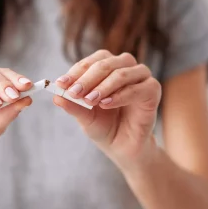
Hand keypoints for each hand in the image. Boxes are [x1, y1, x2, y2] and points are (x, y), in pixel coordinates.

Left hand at [54, 50, 161, 168]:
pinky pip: (137, 88)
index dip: (75, 72)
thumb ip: (72, 105)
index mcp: (107, 67)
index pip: (90, 62)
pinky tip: (106, 104)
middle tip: (74, 92)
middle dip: (87, 78)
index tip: (60, 84)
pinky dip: (120, 95)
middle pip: (105, 64)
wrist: (123, 146)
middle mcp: (124, 67)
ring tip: (90, 100)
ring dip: (103, 86)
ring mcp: (140, 77)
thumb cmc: (104, 126)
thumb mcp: (84, 116)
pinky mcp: (152, 90)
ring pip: (121, 73)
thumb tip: (55, 96)